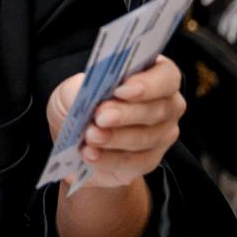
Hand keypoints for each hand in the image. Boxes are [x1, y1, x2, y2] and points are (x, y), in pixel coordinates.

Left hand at [46, 56, 185, 188]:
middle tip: (101, 116)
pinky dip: (110, 159)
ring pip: (147, 137)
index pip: (165, 76)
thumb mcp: (71, 90)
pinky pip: (136, 162)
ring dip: (116, 137)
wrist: (73, 142)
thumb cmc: (78, 105)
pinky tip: (91, 154)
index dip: (148, 83)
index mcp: (152, 75)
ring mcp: (162, 134)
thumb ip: (80, 87)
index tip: (121, 89)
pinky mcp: (150, 160)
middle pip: (157, 109)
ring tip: (91, 136)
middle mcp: (165, 104)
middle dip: (127, 113)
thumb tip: (85, 91)